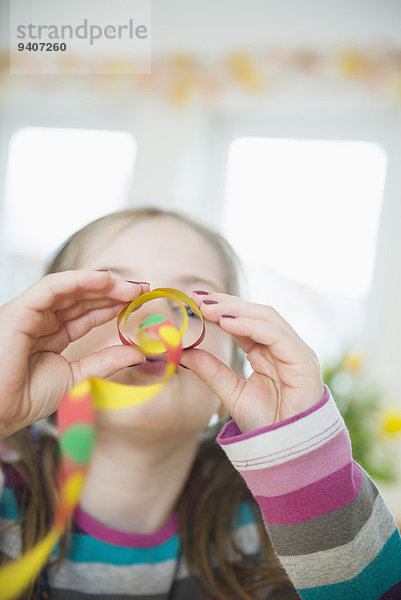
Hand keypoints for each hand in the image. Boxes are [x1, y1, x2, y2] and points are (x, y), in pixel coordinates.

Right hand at [0, 270, 147, 439]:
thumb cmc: (26, 398)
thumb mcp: (78, 378)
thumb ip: (106, 362)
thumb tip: (139, 353)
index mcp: (52, 335)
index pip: (88, 314)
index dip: (114, 306)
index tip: (141, 302)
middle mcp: (42, 320)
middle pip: (83, 298)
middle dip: (114, 292)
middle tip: (143, 290)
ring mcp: (32, 313)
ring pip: (71, 289)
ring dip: (103, 285)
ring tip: (131, 287)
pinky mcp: (22, 309)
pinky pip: (53, 287)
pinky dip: (79, 280)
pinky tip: (105, 280)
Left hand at [181, 292, 324, 433]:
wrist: (287, 452)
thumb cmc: (265, 425)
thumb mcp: (231, 393)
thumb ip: (211, 371)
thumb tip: (183, 352)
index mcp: (267, 352)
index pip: (244, 322)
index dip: (220, 309)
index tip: (194, 301)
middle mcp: (283, 348)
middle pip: (255, 314)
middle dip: (226, 303)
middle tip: (198, 298)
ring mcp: (296, 352)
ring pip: (267, 318)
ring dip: (236, 310)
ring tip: (209, 307)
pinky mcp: (304, 361)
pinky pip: (276, 335)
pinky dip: (251, 325)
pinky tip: (227, 322)